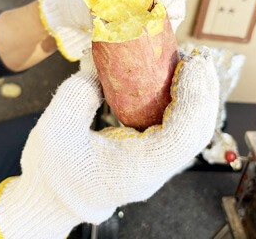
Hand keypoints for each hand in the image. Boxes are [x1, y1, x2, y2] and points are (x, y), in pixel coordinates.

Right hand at [0, 47, 220, 237]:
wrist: (53, 199)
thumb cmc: (52, 170)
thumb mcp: (55, 129)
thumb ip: (77, 94)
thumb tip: (100, 62)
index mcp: (138, 169)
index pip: (182, 135)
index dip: (192, 98)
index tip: (189, 64)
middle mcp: (156, 171)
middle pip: (196, 132)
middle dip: (203, 91)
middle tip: (198, 56)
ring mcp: (159, 166)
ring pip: (193, 131)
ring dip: (198, 95)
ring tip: (193, 63)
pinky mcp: (155, 157)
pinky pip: (180, 129)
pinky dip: (185, 103)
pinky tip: (178, 79)